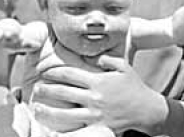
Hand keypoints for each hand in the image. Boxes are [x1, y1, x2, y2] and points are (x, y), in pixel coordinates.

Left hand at [32, 54, 167, 134]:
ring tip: (36, 107)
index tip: (43, 72)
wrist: (147, 111)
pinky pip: (77, 128)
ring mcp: (95, 113)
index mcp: (98, 80)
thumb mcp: (123, 67)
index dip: (54, 72)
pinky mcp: (98, 127)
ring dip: (49, 110)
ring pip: (66, 113)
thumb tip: (89, 56)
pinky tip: (52, 126)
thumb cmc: (134, 87)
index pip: (69, 74)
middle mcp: (94, 97)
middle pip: (64, 92)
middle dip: (47, 89)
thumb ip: (106, 59)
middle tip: (35, 88)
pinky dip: (63, 128)